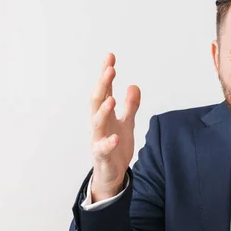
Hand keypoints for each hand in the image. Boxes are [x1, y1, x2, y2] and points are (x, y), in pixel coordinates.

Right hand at [90, 53, 140, 201]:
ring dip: (103, 110)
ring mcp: (98, 140)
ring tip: (110, 98)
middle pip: (97, 101)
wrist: (111, 174)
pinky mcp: (102, 156)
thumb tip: (134, 85)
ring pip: (96, 123)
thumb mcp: (127, 123)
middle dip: (102, 85)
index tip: (110, 57)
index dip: (106, 74)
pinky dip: (108, 143)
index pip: (104, 90)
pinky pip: (103, 149)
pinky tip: (115, 137)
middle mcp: (98, 125)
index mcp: (104, 115)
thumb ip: (130, 106)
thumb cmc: (116, 147)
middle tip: (109, 70)